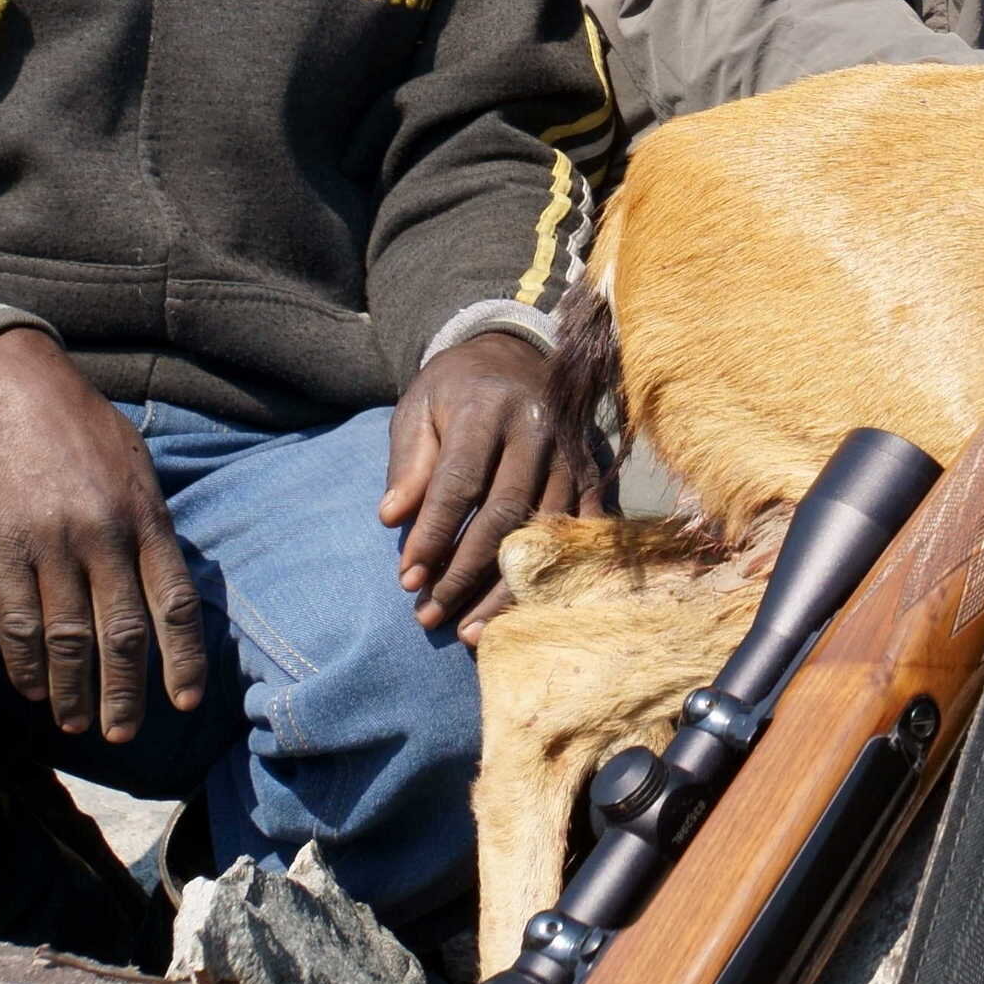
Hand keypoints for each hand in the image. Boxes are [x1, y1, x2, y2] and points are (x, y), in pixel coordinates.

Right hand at [0, 329, 208, 745]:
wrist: (12, 388)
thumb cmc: (81, 428)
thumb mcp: (136, 468)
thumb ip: (150, 528)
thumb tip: (163, 584)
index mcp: (146, 519)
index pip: (173, 604)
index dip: (181, 659)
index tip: (184, 703)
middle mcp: (105, 538)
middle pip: (122, 634)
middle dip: (124, 693)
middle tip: (122, 734)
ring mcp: (52, 545)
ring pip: (69, 638)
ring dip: (73, 690)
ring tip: (74, 724)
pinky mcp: (2, 548)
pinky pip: (16, 621)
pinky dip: (26, 663)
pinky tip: (33, 689)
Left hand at [380, 329, 583, 640]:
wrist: (515, 351)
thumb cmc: (455, 389)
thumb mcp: (418, 410)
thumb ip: (408, 463)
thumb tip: (392, 519)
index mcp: (488, 410)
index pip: (459, 482)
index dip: (433, 534)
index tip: (407, 578)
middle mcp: (537, 431)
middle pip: (505, 514)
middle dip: (465, 573)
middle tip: (430, 615)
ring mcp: (571, 454)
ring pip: (544, 532)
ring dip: (506, 588)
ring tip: (470, 631)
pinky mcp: (591, 472)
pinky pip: (579, 532)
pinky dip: (557, 574)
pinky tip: (530, 609)